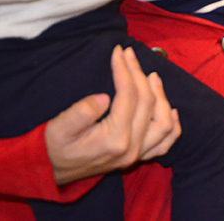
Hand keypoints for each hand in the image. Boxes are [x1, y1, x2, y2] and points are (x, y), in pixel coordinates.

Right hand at [44, 46, 180, 184]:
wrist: (51, 170)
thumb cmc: (54, 146)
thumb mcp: (59, 128)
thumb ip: (81, 113)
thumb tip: (105, 98)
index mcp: (114, 139)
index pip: (128, 96)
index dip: (125, 70)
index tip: (118, 52)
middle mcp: (131, 149)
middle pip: (147, 104)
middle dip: (139, 74)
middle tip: (130, 54)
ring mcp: (136, 155)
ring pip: (163, 122)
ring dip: (161, 96)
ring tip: (151, 75)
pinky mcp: (137, 157)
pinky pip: (164, 144)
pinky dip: (172, 126)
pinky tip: (172, 110)